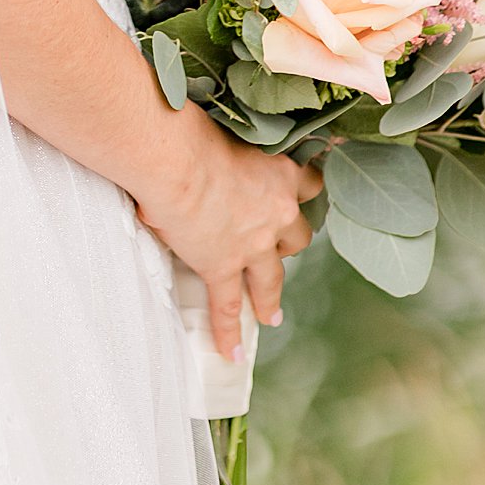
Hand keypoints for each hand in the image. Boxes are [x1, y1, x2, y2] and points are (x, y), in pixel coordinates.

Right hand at [131, 108, 322, 359]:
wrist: (177, 160)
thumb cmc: (195, 132)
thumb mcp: (229, 134)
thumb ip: (233, 151)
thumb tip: (214, 149)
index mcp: (280, 175)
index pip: (308, 184)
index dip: (303, 190)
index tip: (301, 192)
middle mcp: (276, 214)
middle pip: (297, 237)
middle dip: (288, 245)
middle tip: (278, 249)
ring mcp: (252, 246)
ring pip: (271, 279)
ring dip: (271, 296)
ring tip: (270, 313)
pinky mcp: (223, 267)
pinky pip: (228, 306)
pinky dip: (228, 331)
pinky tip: (229, 352)